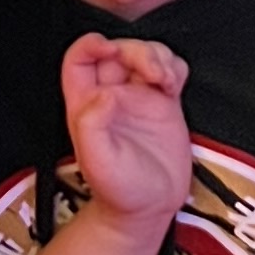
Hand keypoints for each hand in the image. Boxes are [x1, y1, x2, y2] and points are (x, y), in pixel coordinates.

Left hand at [60, 30, 190, 240]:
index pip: (79, 59)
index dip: (92, 45)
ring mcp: (139, 98)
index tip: (111, 50)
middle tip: (151, 71)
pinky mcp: (165, 104)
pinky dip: (175, 67)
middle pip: (118, 51)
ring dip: (158, 56)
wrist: (150, 210)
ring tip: (166, 80)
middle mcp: (111, 96)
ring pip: (146, 54)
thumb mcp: (96, 161)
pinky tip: (175, 84)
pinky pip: (170, 71)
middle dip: (135, 50)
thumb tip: (106, 93)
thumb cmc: (119, 190)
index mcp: (86, 104)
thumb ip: (93, 124)